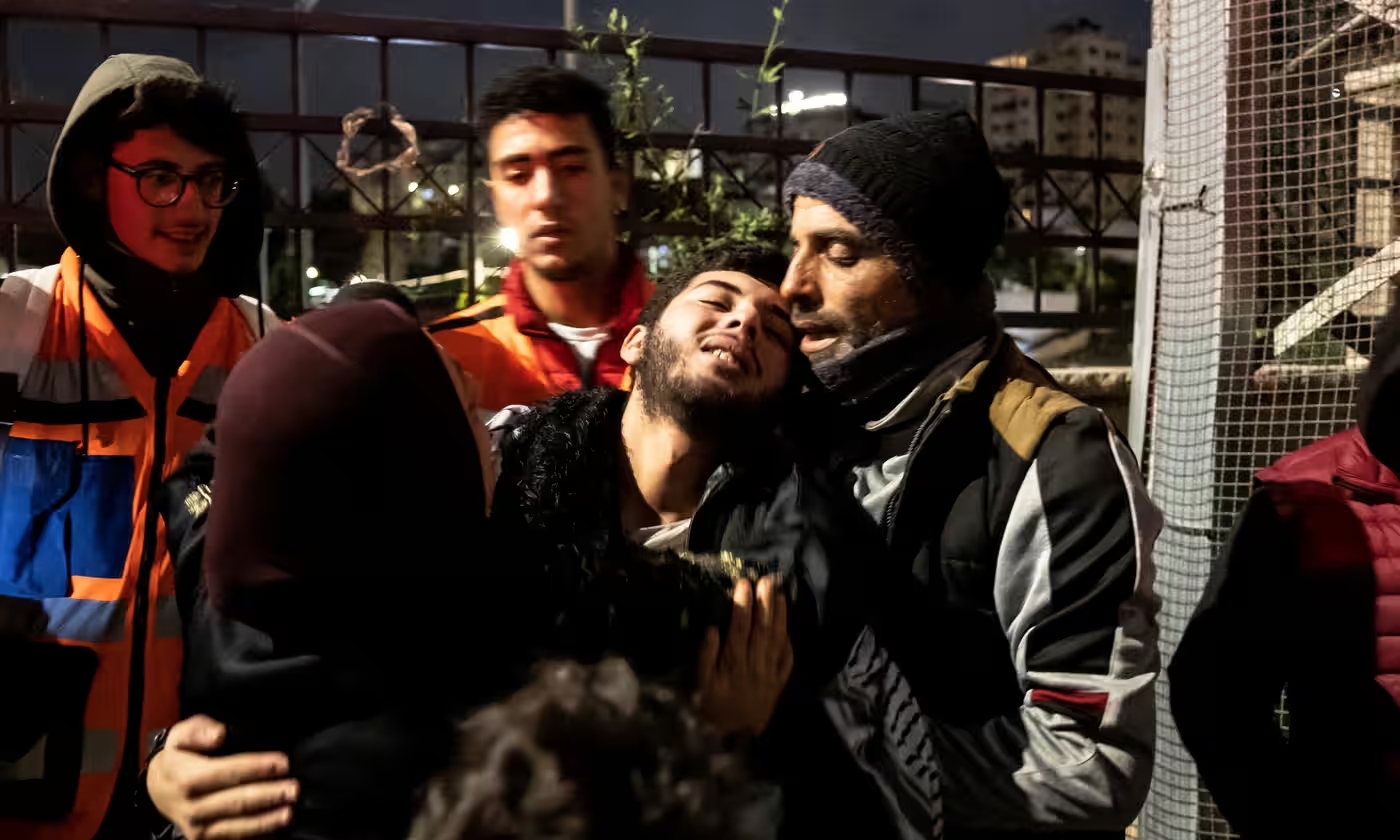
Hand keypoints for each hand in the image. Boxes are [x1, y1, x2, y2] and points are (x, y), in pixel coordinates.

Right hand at [146, 715, 297, 839]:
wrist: (157, 789)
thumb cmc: (178, 758)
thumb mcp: (180, 736)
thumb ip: (199, 730)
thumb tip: (219, 734)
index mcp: (186, 778)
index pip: (227, 772)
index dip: (257, 767)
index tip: (282, 762)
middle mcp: (191, 806)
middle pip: (236, 801)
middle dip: (268, 795)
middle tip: (293, 789)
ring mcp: (197, 826)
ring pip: (237, 826)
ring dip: (265, 820)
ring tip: (288, 812)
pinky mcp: (202, 839)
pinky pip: (233, 839)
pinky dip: (255, 836)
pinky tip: (275, 830)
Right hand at [696, 576, 794, 735]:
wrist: (732, 738)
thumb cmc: (711, 707)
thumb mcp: (701, 684)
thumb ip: (706, 656)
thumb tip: (712, 628)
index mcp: (734, 664)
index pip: (740, 628)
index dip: (743, 604)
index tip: (744, 583)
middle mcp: (755, 665)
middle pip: (762, 629)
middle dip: (765, 603)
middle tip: (767, 579)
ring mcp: (770, 674)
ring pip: (776, 640)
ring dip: (779, 616)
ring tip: (780, 594)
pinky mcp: (779, 683)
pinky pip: (787, 660)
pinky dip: (788, 642)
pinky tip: (787, 626)